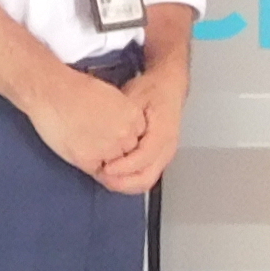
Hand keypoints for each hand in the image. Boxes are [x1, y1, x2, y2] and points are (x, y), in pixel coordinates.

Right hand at [20, 65, 145, 179]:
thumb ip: (121, 115)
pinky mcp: (88, 159)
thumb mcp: (111, 97)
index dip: (122, 138)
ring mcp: (108, 148)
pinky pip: (95, 171)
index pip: (137, 138)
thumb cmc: (74, 88)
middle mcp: (125, 134)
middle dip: (115, 151)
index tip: (111, 135)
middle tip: (96, 141)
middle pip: (127, 153)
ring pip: (113, 165)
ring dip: (103, 160)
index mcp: (132, 116)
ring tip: (86, 146)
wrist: (52, 91)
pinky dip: (88, 165)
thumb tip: (118, 128)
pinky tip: (78, 151)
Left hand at [94, 63, 189, 196]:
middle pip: (146, 178)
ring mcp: (165, 155)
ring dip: (124, 184)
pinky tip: (114, 173)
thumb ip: (123, 117)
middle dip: (122, 183)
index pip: (143, 158)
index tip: (104, 167)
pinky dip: (129, 179)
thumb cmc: (151, 90)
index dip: (122, 166)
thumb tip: (107, 135)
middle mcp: (167, 148)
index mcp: (162, 132)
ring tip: (104, 177)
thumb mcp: (134, 97)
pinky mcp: (160, 158)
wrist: (168, 87)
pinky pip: (145, 176)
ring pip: (145, 181)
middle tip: (101, 177)